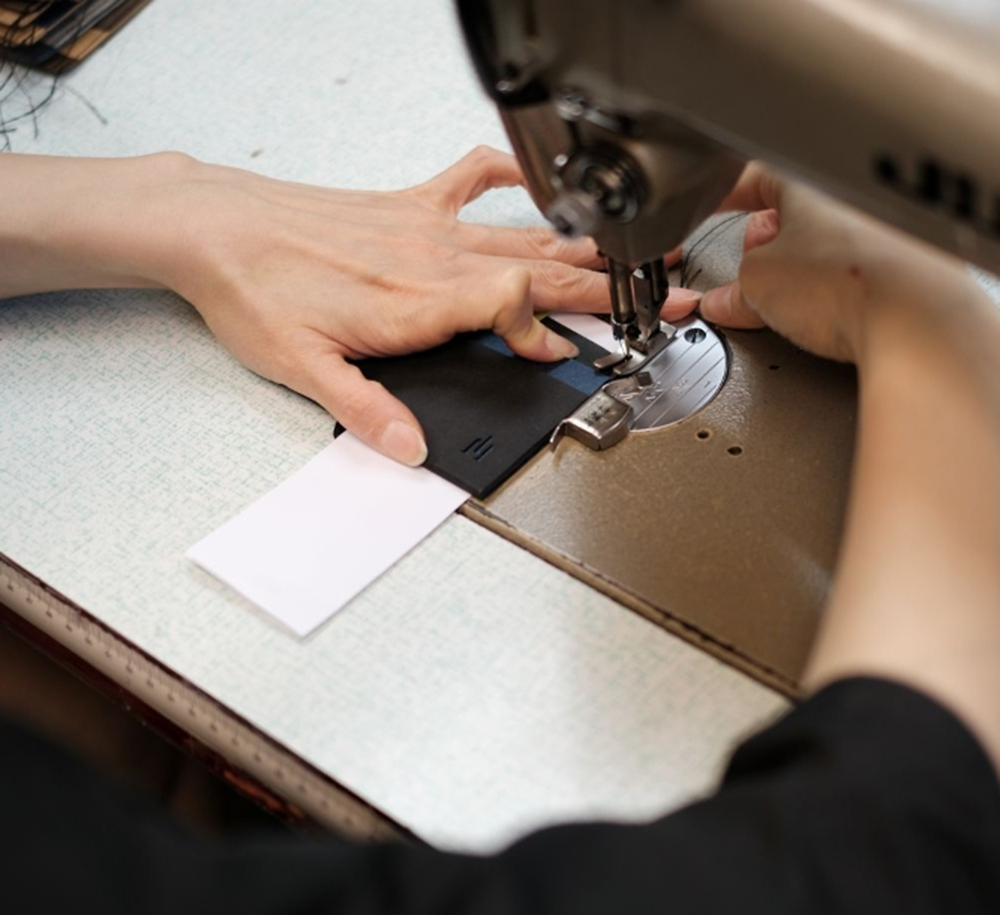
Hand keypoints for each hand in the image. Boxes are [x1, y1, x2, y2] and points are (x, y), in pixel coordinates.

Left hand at [155, 147, 699, 464]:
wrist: (216, 229)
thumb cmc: (256, 293)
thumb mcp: (304, 370)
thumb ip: (367, 411)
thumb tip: (414, 451)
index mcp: (419, 304)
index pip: (513, 309)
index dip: (548, 332)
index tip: (560, 356)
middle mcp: (433, 261)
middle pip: (539, 271)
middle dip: (605, 290)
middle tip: (659, 300)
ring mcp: (426, 228)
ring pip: (522, 236)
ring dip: (579, 251)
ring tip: (626, 260)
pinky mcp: (408, 205)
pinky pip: (472, 179)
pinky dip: (509, 180)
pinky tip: (534, 189)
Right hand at [698, 163, 988, 364]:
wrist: (915, 318)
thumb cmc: (848, 282)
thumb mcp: (759, 285)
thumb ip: (733, 289)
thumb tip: (727, 299)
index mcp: (809, 175)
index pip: (752, 178)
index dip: (725, 197)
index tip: (712, 207)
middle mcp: (851, 187)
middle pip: (791, 211)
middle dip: (764, 244)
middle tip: (752, 278)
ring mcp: (887, 219)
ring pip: (826, 237)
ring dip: (803, 265)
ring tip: (795, 302)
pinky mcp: (912, 255)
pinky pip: (858, 260)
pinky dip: (839, 280)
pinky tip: (834, 308)